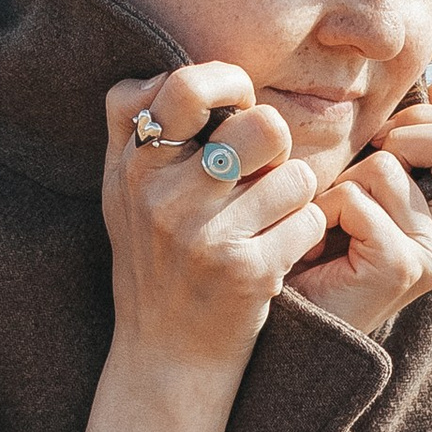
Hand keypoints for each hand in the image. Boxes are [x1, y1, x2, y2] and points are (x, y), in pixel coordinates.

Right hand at [78, 62, 330, 431]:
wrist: (165, 359)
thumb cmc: (155, 264)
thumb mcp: (123, 194)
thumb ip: (136, 131)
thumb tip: (176, 72)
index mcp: (131, 166)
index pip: (183, 85)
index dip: (224, 84)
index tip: (235, 108)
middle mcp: (159, 195)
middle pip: (261, 123)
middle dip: (276, 141)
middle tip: (263, 169)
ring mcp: (201, 235)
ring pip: (294, 173)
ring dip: (294, 194)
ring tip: (268, 218)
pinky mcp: (244, 272)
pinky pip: (308, 219)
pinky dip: (304, 234)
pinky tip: (276, 254)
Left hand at [291, 76, 431, 333]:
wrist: (288, 324)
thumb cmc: (320, 249)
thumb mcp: (368, 184)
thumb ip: (412, 139)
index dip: (427, 120)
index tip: (385, 144)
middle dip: (402, 137)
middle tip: (361, 175)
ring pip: (389, 165)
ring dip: (343, 183)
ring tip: (329, 224)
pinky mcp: (400, 268)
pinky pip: (356, 199)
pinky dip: (323, 211)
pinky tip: (315, 245)